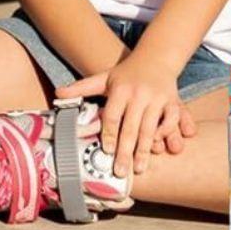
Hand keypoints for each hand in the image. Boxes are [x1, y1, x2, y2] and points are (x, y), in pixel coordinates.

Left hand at [58, 54, 196, 177]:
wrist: (156, 57)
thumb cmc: (126, 73)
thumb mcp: (104, 77)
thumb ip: (82, 88)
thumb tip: (57, 94)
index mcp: (120, 89)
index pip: (113, 115)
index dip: (108, 134)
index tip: (105, 151)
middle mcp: (138, 94)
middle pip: (130, 127)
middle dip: (125, 151)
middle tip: (119, 172)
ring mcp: (157, 98)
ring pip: (150, 129)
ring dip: (144, 150)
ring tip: (138, 169)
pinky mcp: (172, 101)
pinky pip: (170, 122)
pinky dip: (165, 135)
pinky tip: (158, 149)